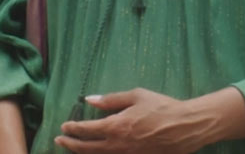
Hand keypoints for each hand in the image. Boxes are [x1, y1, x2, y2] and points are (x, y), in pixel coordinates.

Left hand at [55, 89, 199, 153]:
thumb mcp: (136, 96)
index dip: (73, 128)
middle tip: (59, 140)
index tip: (65, 126)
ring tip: (74, 148)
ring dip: (82, 152)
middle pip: (86, 148)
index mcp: (115, 126)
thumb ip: (111, 99)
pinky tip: (97, 153)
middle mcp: (116, 145)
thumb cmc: (161, 107)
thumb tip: (89, 98)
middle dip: (70, 144)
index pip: (86, 129)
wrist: (184, 127)